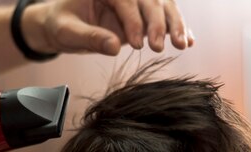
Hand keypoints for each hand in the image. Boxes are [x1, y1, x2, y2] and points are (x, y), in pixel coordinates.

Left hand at [24, 0, 193, 55]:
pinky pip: (164, 17)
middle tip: (160, 47)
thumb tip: (114, 47)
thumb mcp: (68, 32)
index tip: (138, 44)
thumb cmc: (62, 24)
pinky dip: (178, 28)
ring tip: (181, 45)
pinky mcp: (143, 14)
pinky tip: (188, 41)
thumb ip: (90, 38)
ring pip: (163, 5)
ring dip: (175, 25)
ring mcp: (136, 0)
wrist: (62, 24)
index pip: (126, 0)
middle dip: (159, 23)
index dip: (134, 21)